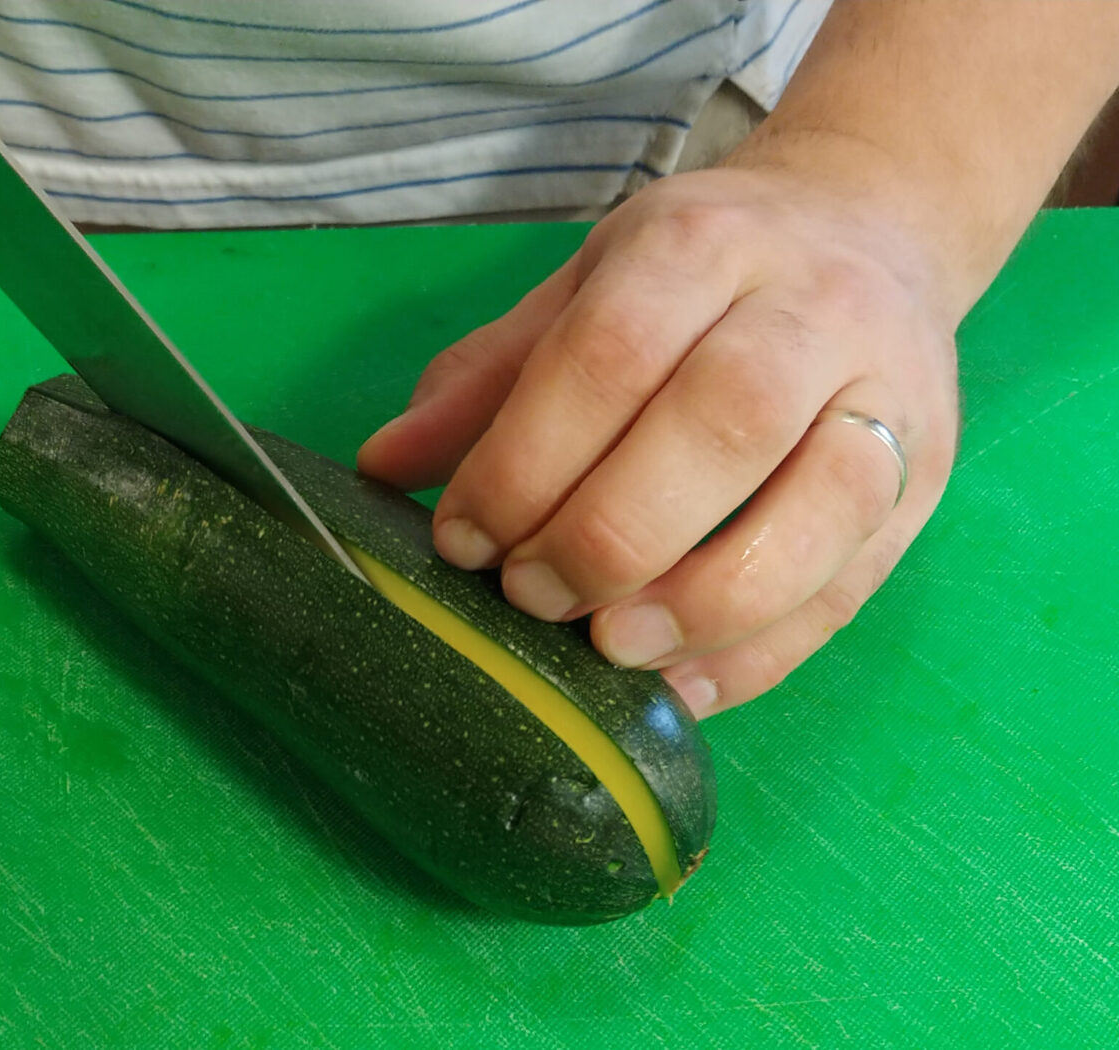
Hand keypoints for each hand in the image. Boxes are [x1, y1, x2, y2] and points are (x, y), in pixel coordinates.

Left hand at [358, 161, 960, 716]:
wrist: (869, 233)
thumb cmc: (701, 276)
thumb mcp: (586, 289)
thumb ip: (492, 377)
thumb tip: (384, 466)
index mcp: (701, 244)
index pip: (609, 353)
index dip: (526, 460)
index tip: (463, 540)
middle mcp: (812, 307)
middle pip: (722, 421)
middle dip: (609, 532)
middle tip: (530, 596)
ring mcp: (891, 395)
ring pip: (822, 504)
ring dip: (704, 600)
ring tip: (611, 648)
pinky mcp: (927, 481)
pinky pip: (854, 582)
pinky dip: (762, 650)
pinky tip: (681, 685)